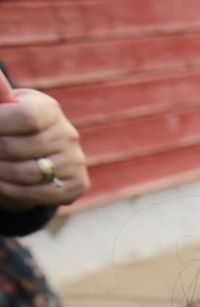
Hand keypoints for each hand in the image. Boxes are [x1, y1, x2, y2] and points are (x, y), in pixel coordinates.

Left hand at [0, 77, 87, 211]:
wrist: (37, 151)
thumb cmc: (10, 124)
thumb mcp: (4, 105)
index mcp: (49, 109)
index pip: (26, 117)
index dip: (0, 124)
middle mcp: (68, 134)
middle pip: (20, 148)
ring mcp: (75, 161)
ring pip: (27, 173)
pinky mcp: (77, 184)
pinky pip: (40, 194)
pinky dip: (12, 191)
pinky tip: (0, 184)